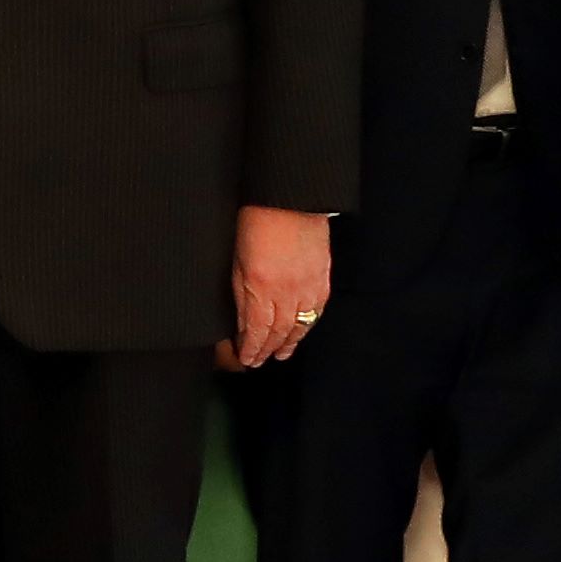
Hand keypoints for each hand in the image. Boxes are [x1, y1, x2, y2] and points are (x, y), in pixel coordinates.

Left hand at [219, 206, 331, 370]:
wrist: (290, 200)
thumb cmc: (257, 223)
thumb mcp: (237, 261)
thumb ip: (241, 295)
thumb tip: (242, 324)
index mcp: (261, 288)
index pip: (257, 331)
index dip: (252, 349)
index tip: (247, 359)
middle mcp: (287, 293)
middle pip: (279, 332)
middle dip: (268, 350)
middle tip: (261, 362)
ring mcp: (308, 287)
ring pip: (300, 325)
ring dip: (290, 343)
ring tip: (281, 354)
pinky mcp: (323, 278)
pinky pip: (317, 311)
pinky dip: (309, 325)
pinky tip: (302, 331)